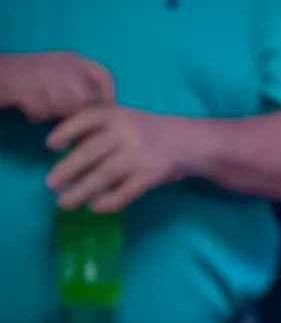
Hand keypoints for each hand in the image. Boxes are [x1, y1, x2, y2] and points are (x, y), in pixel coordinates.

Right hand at [0, 52, 114, 122]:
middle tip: (60, 113)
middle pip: (82, 99)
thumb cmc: (32, 78)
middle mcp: (62, 63)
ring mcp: (43, 73)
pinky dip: (35, 115)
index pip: (102, 75)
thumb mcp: (61, 75)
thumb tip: (103, 113)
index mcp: (73, 59)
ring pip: (63, 107)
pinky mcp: (25, 87)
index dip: (108, 96)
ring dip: (53, 113)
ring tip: (42, 107)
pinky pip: (41, 112)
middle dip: (73, 112)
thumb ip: (82, 88)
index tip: (106, 112)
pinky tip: (27, 107)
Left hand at [45, 105, 190, 211]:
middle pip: (91, 151)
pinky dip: (110, 201)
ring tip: (65, 202)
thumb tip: (66, 149)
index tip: (50, 145)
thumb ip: (99, 128)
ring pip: (105, 174)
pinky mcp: (151, 175)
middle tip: (50, 184)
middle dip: (68, 169)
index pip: (86, 120)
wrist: (189, 142)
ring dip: (82, 190)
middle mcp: (127, 133)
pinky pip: (126, 191)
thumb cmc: (149, 131)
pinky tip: (95, 208)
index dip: (66, 132)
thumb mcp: (125, 119)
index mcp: (117, 115)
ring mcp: (140, 155)